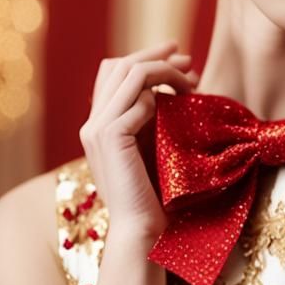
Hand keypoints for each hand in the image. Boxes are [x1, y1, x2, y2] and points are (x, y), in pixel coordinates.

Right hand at [78, 40, 198, 244]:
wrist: (142, 229)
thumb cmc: (154, 194)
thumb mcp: (151, 147)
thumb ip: (152, 118)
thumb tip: (175, 86)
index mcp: (98, 124)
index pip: (112, 71)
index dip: (144, 57)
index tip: (177, 56)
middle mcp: (92, 123)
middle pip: (120, 65)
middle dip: (157, 56)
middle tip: (188, 60)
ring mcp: (97, 130)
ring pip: (131, 75)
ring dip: (166, 72)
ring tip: (193, 80)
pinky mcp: (111, 138)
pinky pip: (140, 101)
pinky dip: (161, 97)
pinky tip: (178, 105)